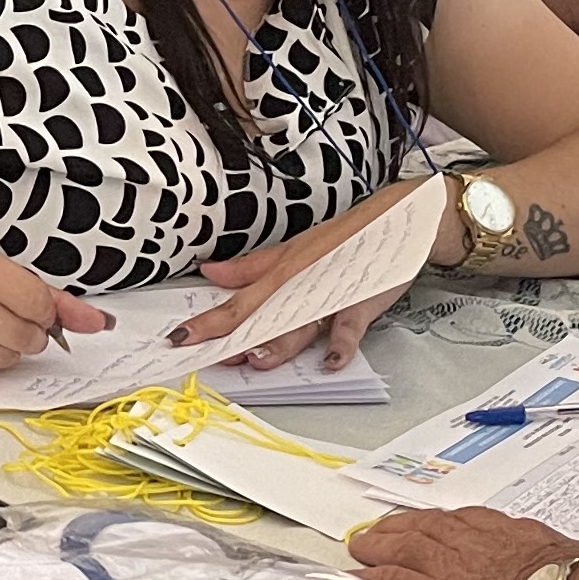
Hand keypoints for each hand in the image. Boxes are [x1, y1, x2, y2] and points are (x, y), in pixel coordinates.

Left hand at [178, 185, 424, 371]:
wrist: (396, 219)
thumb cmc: (344, 238)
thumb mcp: (293, 250)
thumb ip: (252, 267)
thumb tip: (212, 274)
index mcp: (281, 275)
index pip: (237, 304)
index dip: (208, 322)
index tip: (182, 338)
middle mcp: (300, 285)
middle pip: (264, 317)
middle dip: (236, 339)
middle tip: (213, 356)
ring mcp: (330, 294)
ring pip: (299, 324)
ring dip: (280, 343)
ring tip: (258, 359)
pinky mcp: (360, 300)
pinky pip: (348, 326)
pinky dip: (342, 344)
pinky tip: (332, 361)